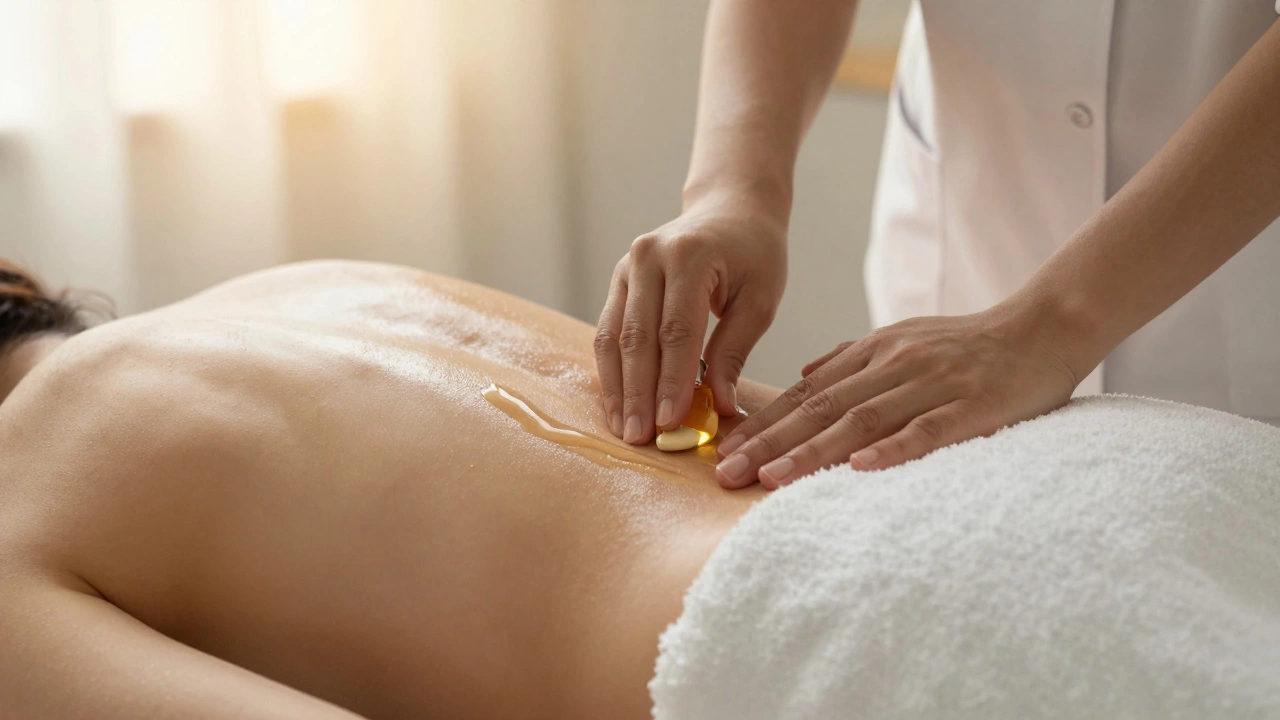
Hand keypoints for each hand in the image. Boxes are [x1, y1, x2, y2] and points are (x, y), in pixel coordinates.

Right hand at [595, 194, 786, 444]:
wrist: (730, 209)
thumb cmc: (754, 255)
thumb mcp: (759, 301)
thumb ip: (734, 352)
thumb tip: (721, 406)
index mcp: (690, 256)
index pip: (676, 330)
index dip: (671, 380)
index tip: (670, 422)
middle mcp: (649, 257)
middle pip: (638, 337)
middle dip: (638, 393)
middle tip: (640, 437)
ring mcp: (628, 266)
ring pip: (613, 336)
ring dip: (617, 388)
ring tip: (623, 429)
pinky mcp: (619, 280)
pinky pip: (608, 330)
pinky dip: (612, 370)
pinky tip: (618, 403)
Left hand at [713, 301, 1084, 488]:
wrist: (1044, 326)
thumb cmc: (970, 343)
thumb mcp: (904, 338)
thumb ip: (852, 357)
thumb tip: (804, 375)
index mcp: (874, 352)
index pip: (806, 392)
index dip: (762, 423)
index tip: (723, 451)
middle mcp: (894, 364)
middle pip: (820, 408)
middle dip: (768, 443)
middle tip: (725, 474)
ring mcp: (932, 383)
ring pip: (861, 420)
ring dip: (812, 452)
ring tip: (770, 479)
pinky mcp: (972, 405)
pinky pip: (927, 429)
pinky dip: (892, 448)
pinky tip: (859, 469)